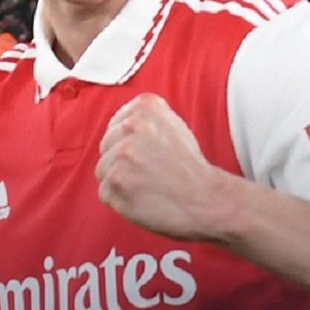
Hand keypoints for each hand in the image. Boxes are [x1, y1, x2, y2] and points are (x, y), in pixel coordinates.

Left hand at [96, 93, 226, 241]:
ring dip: (120, 183)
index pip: (116, 125)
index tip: (145, 155)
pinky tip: (142, 199)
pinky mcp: (116, 181)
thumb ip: (144, 120)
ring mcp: (122, 154)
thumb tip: (118, 127)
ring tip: (147, 186)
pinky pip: (105, 192)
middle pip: (106, 147)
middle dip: (122, 162)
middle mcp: (132, 126)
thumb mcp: (174, 125)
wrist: (207, 200)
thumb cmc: (191, 168)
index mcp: (146, 107)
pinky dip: (120, 201)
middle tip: (149, 173)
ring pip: (103, 170)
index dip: (129, 144)